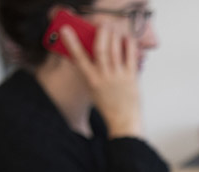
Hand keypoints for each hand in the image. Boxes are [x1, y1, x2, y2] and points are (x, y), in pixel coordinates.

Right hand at [61, 23, 142, 137]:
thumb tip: (84, 53)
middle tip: (101, 24)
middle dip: (100, 34)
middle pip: (100, 50)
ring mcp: (119, 77)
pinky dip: (129, 46)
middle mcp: (104, 77)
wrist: (123, 121)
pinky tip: (127, 39)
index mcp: (91, 80)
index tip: (67, 30)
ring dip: (114, 36)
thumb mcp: (92, 89)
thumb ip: (89, 71)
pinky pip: (131, 58)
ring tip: (113, 28)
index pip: (79, 59)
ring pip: (115, 51)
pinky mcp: (132, 78)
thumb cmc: (108, 105)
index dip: (72, 43)